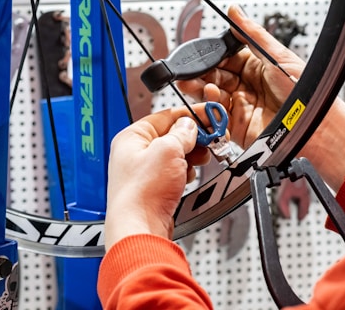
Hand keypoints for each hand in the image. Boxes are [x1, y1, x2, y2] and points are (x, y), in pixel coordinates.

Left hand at [104, 108, 208, 249]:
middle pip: (172, 136)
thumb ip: (182, 133)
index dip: (190, 115)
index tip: (210, 116)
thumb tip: (189, 126)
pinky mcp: (155, 190)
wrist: (141, 229)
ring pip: (175, 155)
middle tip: (212, 139)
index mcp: (132, 137)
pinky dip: (185, 173)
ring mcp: (145, 173)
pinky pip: (174, 174)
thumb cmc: (142, 193)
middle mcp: (135, 154)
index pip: (166, 116)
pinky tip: (188, 177)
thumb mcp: (168, 150)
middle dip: (194, 138)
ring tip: (200, 160)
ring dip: (191, 157)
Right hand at [178, 5, 304, 147]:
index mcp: (258, 68)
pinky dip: (208, 106)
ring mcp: (242, 106)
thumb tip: (235, 11)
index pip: (227, 59)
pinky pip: (215, 116)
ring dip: (200, 88)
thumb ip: (252, 35)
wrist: (312, 127)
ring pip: (212, 95)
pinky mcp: (237, 126)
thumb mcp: (277, 57)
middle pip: (216, 77)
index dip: (213, 56)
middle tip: (190, 70)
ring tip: (193, 83)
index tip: (201, 54)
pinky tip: (210, 97)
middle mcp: (248, 87)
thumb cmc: (304, 93)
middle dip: (200, 73)